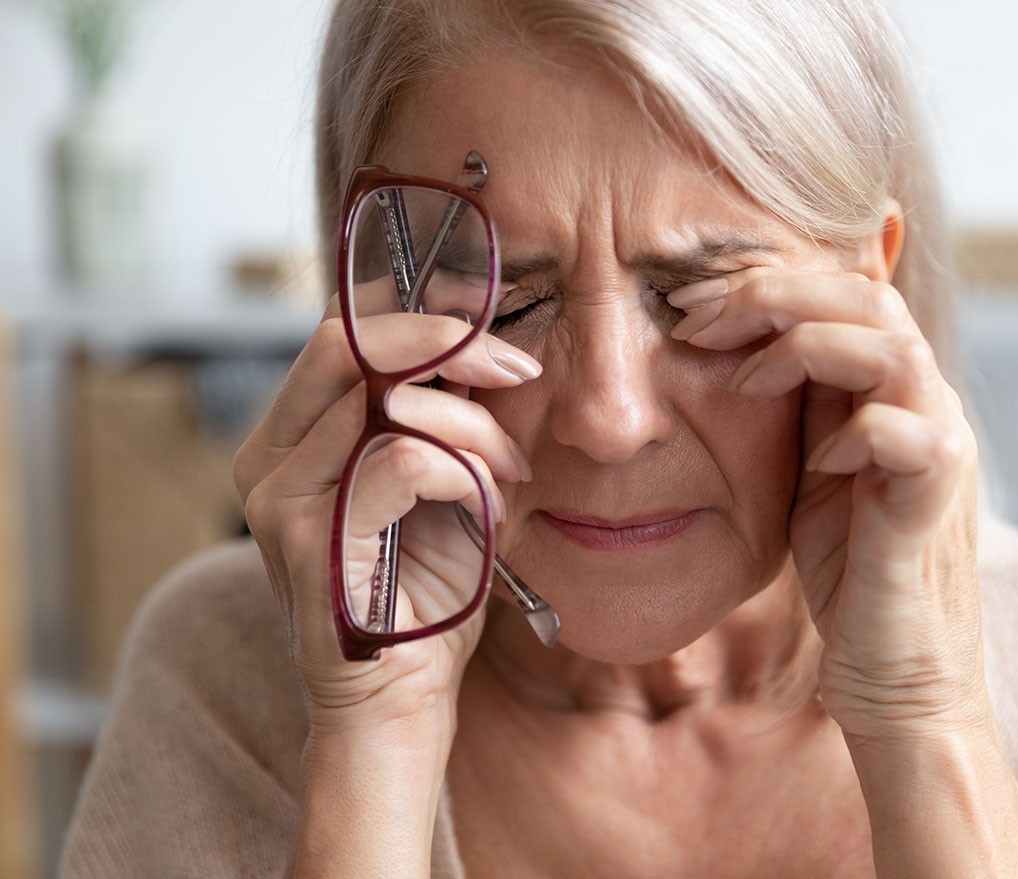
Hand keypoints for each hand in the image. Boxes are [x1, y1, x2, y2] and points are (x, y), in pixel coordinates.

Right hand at [233, 277, 540, 734]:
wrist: (399, 703)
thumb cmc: (423, 592)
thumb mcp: (438, 484)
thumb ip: (439, 417)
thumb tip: (480, 343)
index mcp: (293, 438)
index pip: (341, 333)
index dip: (417, 313)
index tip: (488, 322)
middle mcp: (269, 459)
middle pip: (347, 342)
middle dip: (448, 343)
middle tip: (516, 369)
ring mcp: (279, 498)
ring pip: (386, 401)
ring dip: (474, 427)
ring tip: (509, 472)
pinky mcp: (309, 540)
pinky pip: (404, 461)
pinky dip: (465, 472)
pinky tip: (488, 508)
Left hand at [670, 266, 981, 743]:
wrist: (896, 669)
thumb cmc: (849, 567)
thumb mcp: (809, 466)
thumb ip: (798, 402)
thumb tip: (734, 341)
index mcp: (893, 388)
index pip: (845, 290)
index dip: (767, 283)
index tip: (690, 303)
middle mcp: (926, 403)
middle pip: (867, 296)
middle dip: (772, 294)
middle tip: (696, 318)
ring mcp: (939, 448)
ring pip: (890, 346)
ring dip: (804, 346)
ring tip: (742, 377)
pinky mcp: (933, 503)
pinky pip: (905, 435)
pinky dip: (853, 431)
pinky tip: (816, 458)